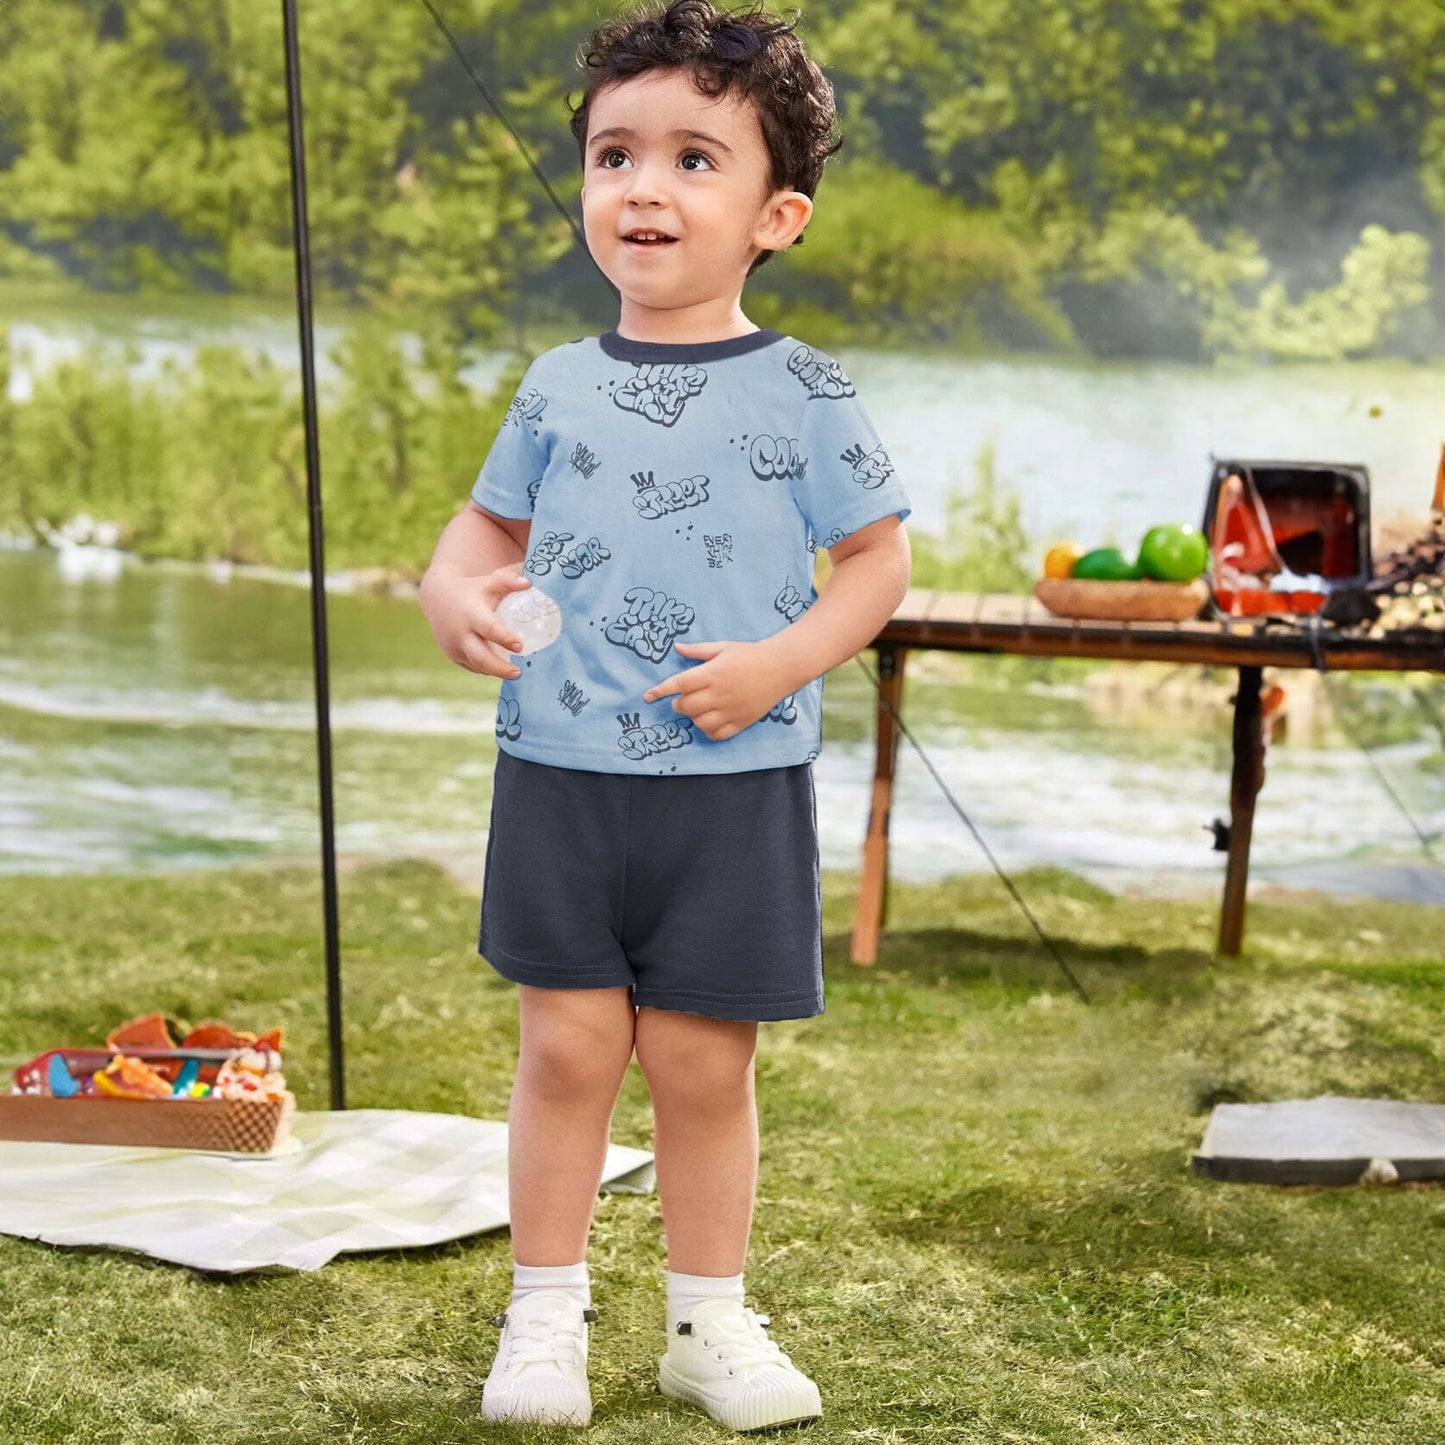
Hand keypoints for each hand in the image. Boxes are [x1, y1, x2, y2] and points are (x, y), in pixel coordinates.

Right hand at [419, 562, 531, 679]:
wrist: (438, 598)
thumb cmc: (471, 590)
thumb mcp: (488, 582)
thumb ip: (508, 581)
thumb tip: (529, 583)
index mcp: (471, 614)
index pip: (488, 629)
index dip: (504, 638)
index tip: (520, 646)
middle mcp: (461, 634)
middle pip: (480, 657)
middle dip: (500, 668)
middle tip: (519, 673)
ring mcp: (455, 647)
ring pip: (477, 666)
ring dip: (496, 672)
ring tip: (514, 673)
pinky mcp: (454, 656)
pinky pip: (472, 666)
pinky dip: (487, 669)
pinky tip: (500, 669)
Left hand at [642, 640, 792, 740]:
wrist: (782, 666)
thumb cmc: (750, 654)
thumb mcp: (723, 647)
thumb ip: (698, 650)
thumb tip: (676, 647)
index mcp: (714, 672)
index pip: (680, 684)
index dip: (661, 690)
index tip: (648, 696)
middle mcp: (721, 693)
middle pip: (687, 706)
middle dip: (678, 704)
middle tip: (682, 699)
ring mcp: (732, 709)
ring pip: (700, 722)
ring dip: (693, 717)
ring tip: (697, 709)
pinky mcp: (743, 721)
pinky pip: (718, 733)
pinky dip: (708, 730)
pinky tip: (709, 721)